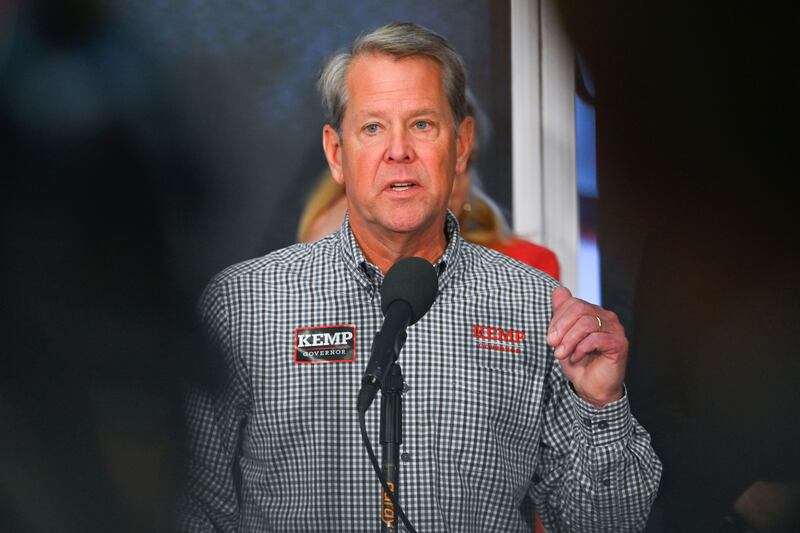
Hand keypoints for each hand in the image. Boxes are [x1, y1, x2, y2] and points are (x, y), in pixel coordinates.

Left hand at [547, 287, 627, 407]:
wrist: (591, 387)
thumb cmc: (578, 362)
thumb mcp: (563, 337)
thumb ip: (561, 313)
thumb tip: (558, 290)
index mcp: (593, 312)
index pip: (573, 302)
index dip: (558, 318)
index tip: (549, 338)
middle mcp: (606, 317)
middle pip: (580, 309)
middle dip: (561, 327)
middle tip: (552, 345)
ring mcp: (615, 329)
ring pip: (587, 323)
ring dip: (569, 340)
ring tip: (562, 354)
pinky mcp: (620, 343)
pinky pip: (596, 339)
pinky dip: (581, 349)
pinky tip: (576, 358)